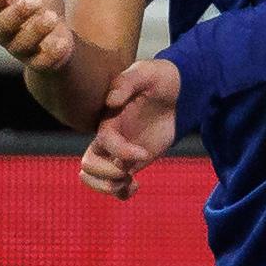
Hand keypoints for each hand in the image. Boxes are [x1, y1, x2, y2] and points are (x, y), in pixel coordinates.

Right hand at [0, 0, 74, 70]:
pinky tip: (62, 42)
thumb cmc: (41, 1)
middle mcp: (4, 29)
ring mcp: (20, 48)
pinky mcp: (39, 62)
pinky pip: (41, 62)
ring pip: (20, 44)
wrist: (57, 33)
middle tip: (36, 0)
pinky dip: (51, 53)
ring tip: (52, 16)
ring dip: (36, 30)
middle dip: (17, 12)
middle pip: (2, 24)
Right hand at [79, 59, 180, 196]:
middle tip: (127, 173)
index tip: (144, 152)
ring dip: (110, 187)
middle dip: (105, 175)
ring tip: (130, 182)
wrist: (178, 90)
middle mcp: (110, 137)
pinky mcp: (132, 161)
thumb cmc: (159, 77)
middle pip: (88, 165)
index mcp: (109, 119)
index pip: (103, 143)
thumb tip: (111, 101)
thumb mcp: (146, 72)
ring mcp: (120, 151)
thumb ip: (128, 82)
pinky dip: (122, 193)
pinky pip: (117, 184)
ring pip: (97, 178)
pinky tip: (136, 186)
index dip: (121, 152)